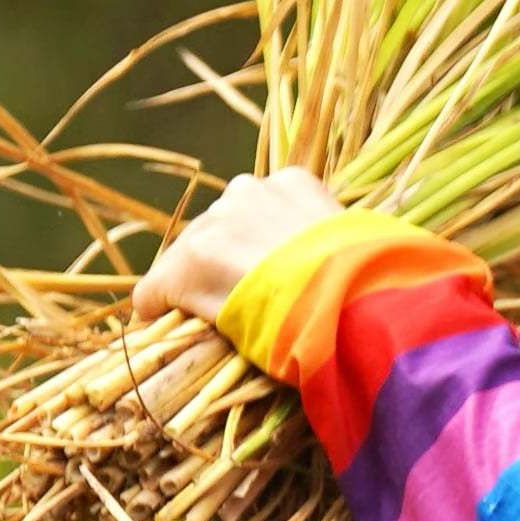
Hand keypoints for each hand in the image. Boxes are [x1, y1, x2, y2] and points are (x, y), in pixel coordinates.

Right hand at [136, 162, 338, 326]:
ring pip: (236, 215)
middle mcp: (215, 217)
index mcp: (192, 261)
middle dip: (210, 268)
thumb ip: (201, 319)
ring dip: (247, 236)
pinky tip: (306, 243)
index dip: (159, 306)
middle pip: (198, 246)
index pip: (156, 285)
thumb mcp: (235, 339)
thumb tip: (180, 316)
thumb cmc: (294, 334)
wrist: (363, 299)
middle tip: (237, 294)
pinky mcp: (293, 180)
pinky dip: (284, 217)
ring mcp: (255, 192)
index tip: (163, 319)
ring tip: (277, 266)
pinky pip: (277, 199)